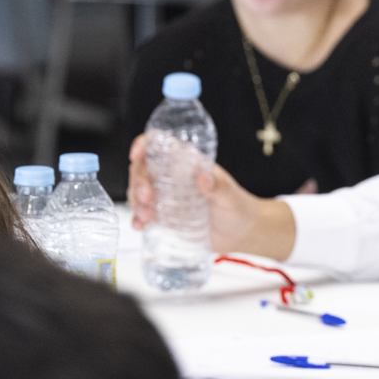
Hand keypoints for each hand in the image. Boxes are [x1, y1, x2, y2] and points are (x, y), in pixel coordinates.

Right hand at [126, 136, 297, 258]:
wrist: (242, 234)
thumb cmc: (239, 207)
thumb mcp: (231, 196)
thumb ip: (219, 186)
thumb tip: (204, 178)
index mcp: (186, 163)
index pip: (159, 145)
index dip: (144, 145)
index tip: (137, 155)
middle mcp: (173, 177)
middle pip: (143, 170)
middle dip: (138, 181)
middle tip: (146, 197)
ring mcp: (167, 196)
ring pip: (139, 192)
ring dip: (136, 202)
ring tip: (145, 217)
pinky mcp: (165, 216)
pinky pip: (145, 213)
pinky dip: (138, 218)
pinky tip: (139, 226)